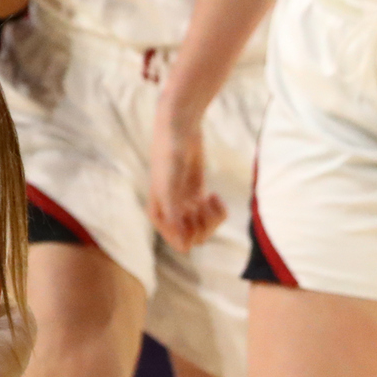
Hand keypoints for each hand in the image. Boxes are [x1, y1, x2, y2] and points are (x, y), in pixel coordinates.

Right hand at [148, 102, 224, 252]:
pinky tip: (213, 194)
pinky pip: (211, 216)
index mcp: (158, 215)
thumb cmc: (170, 156)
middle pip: (195, 239)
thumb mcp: (170, 187)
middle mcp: (170, 214)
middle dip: (205, 226)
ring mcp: (185, 206)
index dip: (193, 234)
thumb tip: (184, 247)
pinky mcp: (197, 196)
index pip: (181, 244)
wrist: (179, 129)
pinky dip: (217, 209)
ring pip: (205, 229)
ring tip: (211, 198)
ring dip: (213, 218)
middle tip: (203, 204)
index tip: (195, 213)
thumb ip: (174, 216)